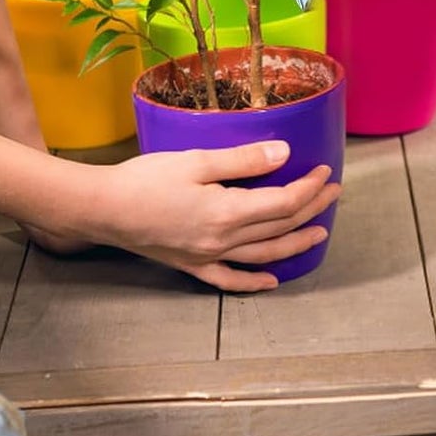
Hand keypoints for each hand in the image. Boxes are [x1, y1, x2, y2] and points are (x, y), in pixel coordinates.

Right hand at [41, 141, 342, 291]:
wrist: (103, 209)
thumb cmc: (145, 179)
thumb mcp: (196, 160)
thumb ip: (243, 160)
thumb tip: (284, 153)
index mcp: (226, 212)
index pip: (283, 203)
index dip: (308, 187)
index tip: (324, 170)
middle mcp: (222, 241)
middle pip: (278, 227)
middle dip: (310, 209)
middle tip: (332, 192)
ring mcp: (207, 257)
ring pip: (263, 254)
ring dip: (294, 244)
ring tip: (319, 233)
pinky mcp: (190, 265)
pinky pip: (229, 279)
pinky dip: (253, 282)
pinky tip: (271, 280)